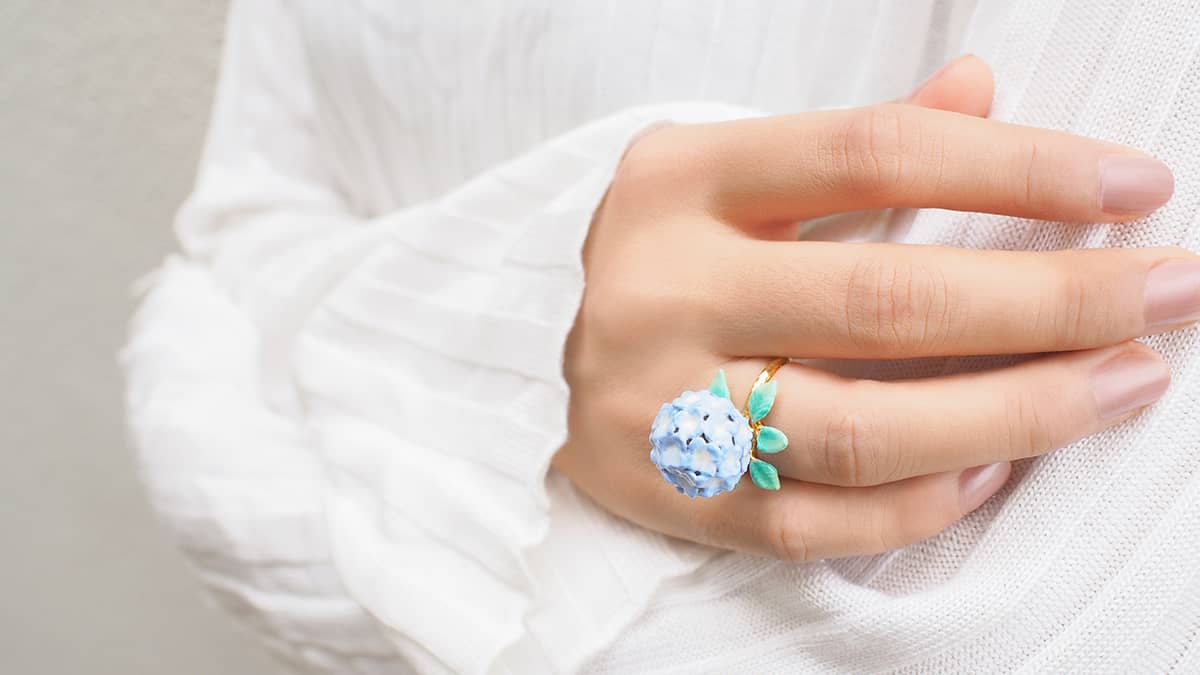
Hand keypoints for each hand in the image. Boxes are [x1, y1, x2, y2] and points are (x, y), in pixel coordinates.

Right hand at [555, 56, 1190, 561]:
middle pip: (882, 298)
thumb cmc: (677, 260)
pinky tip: (997, 470)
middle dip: (1053, 299)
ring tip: (1120, 385)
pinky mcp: (661, 493)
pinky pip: (811, 520)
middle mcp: (656, 285)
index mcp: (680, 179)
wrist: (562, 372)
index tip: (1136, 185)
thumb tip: (982, 90)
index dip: (1017, 166)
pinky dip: (919, 501)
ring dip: (1014, 413)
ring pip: (855, 426)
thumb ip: (853, 147)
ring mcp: (653, 399)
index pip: (870, 153)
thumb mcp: (740, 180)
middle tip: (1170, 294)